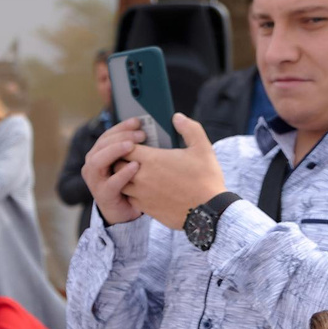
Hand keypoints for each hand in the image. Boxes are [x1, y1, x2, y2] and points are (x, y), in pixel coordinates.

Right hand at [81, 118, 146, 225]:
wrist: (125, 211)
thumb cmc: (130, 182)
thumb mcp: (129, 161)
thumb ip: (134, 147)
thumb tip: (147, 128)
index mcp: (99, 154)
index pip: (107, 135)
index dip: (121, 127)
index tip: (138, 121)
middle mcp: (93, 165)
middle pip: (101, 145)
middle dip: (120, 136)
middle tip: (140, 134)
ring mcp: (95, 181)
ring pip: (98, 161)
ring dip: (115, 151)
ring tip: (132, 146)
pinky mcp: (103, 196)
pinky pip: (111, 183)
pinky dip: (123, 174)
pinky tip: (136, 166)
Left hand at [118, 114, 228, 231]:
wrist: (209, 212)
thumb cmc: (206, 179)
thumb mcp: (203, 148)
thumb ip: (189, 129)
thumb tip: (177, 117)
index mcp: (152, 160)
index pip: (125, 147)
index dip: (128, 143)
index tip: (137, 142)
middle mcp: (141, 177)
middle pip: (118, 164)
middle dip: (123, 158)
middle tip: (134, 155)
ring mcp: (141, 194)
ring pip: (120, 181)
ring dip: (125, 175)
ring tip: (138, 171)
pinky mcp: (144, 208)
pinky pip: (128, 197)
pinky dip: (132, 191)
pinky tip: (143, 187)